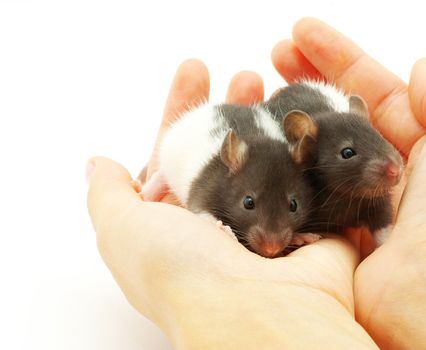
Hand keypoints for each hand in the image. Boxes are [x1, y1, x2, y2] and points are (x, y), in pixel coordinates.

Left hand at [87, 60, 377, 348]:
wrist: (259, 312)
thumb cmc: (183, 271)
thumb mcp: (122, 230)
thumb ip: (108, 194)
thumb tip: (99, 165)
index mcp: (179, 219)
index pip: (178, 152)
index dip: (183, 110)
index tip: (196, 70)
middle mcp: (225, 220)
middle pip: (230, 150)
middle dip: (235, 108)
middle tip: (247, 75)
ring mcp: (271, 220)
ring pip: (271, 157)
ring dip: (275, 120)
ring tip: (282, 86)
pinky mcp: (313, 224)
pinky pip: (310, 177)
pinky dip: (310, 146)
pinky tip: (313, 118)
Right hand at [272, 18, 425, 348]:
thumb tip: (421, 65)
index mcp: (419, 147)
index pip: (370, 90)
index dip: (336, 58)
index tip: (298, 33)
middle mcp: (383, 173)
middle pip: (335, 116)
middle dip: (304, 81)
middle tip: (271, 55)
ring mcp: (351, 203)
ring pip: (311, 152)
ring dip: (283, 119)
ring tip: (254, 89)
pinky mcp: (326, 232)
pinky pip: (297, 190)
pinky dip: (276, 166)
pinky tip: (253, 142)